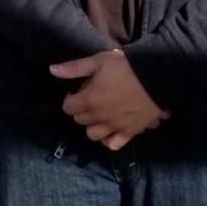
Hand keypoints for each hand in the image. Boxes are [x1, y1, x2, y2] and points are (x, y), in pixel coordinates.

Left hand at [50, 50, 167, 150]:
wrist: (155, 76)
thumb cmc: (124, 66)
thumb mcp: (97, 61)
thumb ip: (74, 68)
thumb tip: (52, 70)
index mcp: (89, 100)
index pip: (68, 107)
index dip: (70, 98)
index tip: (77, 91)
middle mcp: (99, 117)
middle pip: (80, 120)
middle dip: (81, 111)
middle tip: (89, 100)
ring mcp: (114, 127)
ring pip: (93, 135)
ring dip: (93, 126)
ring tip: (100, 115)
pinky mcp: (129, 132)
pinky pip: (113, 144)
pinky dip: (109, 139)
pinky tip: (111, 129)